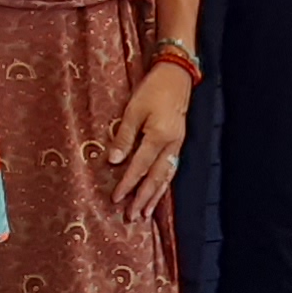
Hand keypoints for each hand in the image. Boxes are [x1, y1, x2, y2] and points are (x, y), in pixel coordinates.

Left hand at [106, 61, 191, 219]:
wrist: (176, 76)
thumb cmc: (152, 90)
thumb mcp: (133, 110)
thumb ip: (124, 137)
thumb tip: (113, 161)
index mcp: (158, 137)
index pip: (139, 167)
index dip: (127, 184)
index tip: (117, 199)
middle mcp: (170, 146)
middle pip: (155, 178)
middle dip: (143, 198)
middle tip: (133, 217)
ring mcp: (177, 145)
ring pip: (165, 177)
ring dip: (155, 196)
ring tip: (146, 212)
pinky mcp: (178, 142)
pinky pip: (170, 169)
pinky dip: (163, 184)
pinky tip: (158, 192)